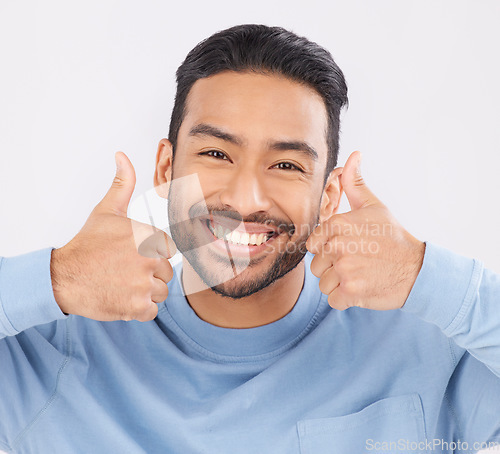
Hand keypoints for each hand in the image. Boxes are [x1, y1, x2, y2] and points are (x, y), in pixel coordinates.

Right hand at [50, 152, 175, 321]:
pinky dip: (138, 309)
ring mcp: (144, 284)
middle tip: (124, 271)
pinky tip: (121, 298)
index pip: (168, 251)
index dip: (151, 255)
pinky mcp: (137, 307)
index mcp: (148, 235)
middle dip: (149, 275)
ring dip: (144, 293)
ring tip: (121, 284)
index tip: (131, 256)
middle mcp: (149, 259)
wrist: (63, 277)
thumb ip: (122, 184)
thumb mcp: (106, 211)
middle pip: (166, 273)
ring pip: (160, 292)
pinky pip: (152, 311)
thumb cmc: (87, 244)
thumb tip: (122, 156)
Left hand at [306, 151, 424, 310]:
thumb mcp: (374, 207)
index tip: (348, 248)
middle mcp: (338, 246)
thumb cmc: (392, 237)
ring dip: (339, 284)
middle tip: (358, 262)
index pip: (313, 244)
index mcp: (338, 224)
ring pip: (323, 283)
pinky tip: (362, 288)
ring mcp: (344, 270)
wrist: (418, 270)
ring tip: (361, 275)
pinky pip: (333, 300)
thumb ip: (355, 184)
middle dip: (333, 267)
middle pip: (317, 265)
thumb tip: (353, 156)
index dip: (327, 249)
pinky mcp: (351, 292)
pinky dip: (345, 299)